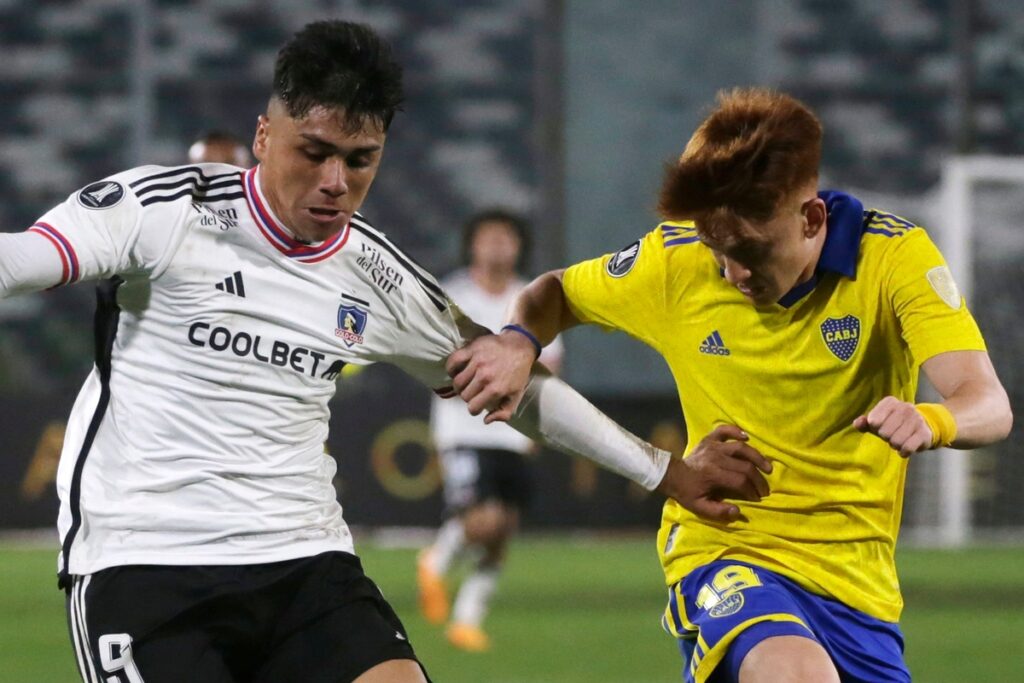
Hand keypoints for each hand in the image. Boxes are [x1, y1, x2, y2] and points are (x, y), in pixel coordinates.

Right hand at [446, 330, 536, 422]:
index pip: (473, 407)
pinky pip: (453, 361)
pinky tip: (456, 372)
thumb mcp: (516, 396)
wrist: (519, 347)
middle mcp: (485, 376)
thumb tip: (486, 420)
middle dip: (468, 397)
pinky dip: (451, 369)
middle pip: (464, 395)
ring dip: (460, 386)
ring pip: (457, 381)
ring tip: (466, 383)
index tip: (476, 406)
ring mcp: (477, 362)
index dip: (474, 409)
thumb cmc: (518, 373)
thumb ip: (504, 413)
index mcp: (495, 389)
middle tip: (473, 392)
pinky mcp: (472, 349)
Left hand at [655, 424, 771, 522]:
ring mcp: (713, 446)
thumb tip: (738, 512)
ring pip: (740, 448)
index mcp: (713, 474)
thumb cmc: (688, 492)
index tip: (757, 497)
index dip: (752, 490)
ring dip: (757, 457)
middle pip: (745, 466)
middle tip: (765, 489)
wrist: (672, 475)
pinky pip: (724, 430)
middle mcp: (715, 457)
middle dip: (758, 479)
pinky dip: (736, 431)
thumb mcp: (699, 507)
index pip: (740, 481)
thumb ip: (718, 512)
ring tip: (768, 467)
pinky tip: (747, 437)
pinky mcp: (709, 439)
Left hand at [853, 396, 932, 456]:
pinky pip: (907, 448)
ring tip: (900, 440)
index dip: (876, 428)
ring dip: (895, 445)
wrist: (923, 427)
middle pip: (884, 433)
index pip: (873, 421)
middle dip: (886, 437)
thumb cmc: (894, 424)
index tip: (883, 426)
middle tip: (893, 434)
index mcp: (890, 402)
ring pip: (896, 441)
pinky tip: (905, 448)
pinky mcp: (924, 433)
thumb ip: (864, 423)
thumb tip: (857, 423)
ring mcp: (917, 419)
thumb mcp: (877, 422)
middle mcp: (905, 407)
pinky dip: (903, 452)